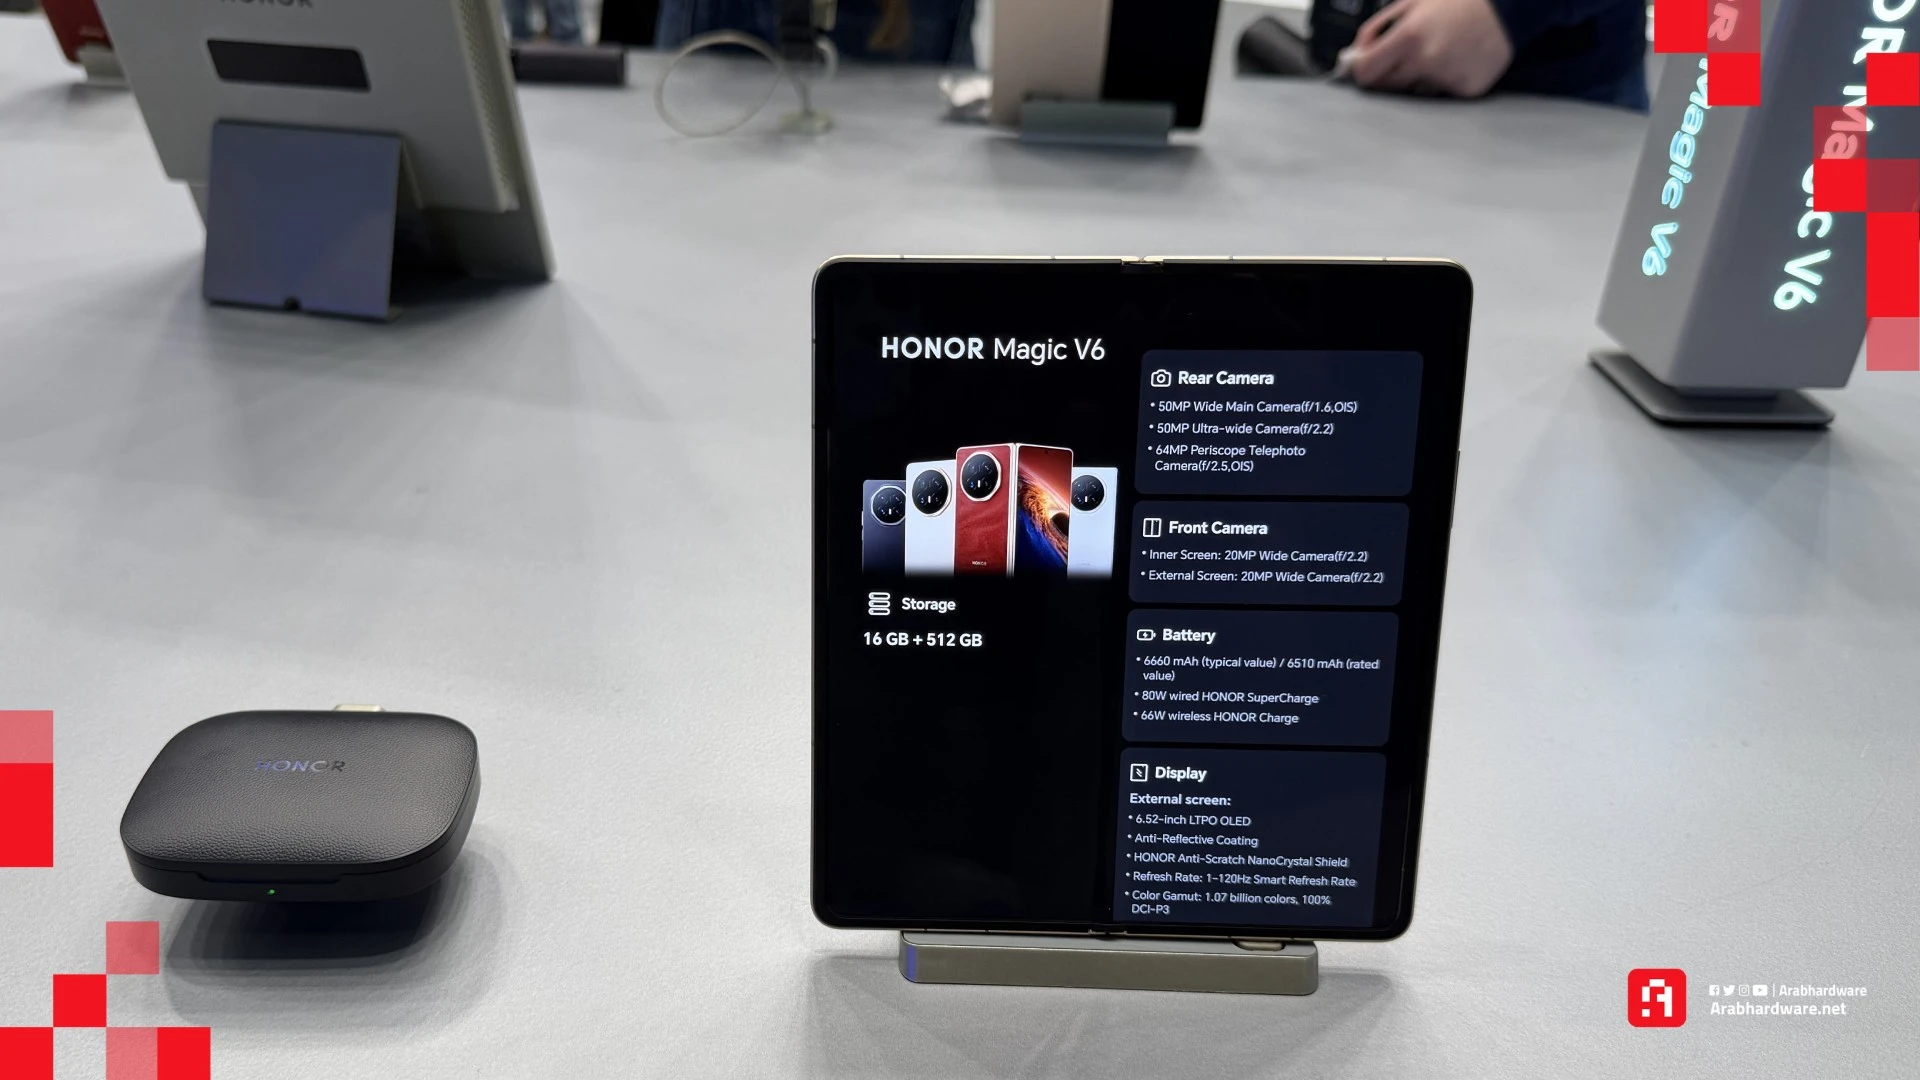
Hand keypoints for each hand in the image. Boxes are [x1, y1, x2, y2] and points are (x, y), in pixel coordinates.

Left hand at [1348, 0, 1514, 98]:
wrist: (1508, 7)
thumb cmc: (1457, 1)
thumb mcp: (1411, 2)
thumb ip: (1377, 29)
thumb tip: (1356, 54)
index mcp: (1409, 37)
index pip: (1366, 73)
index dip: (1363, 70)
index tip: (1367, 65)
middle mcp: (1426, 62)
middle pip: (1387, 87)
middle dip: (1389, 74)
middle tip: (1405, 55)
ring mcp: (1447, 79)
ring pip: (1414, 91)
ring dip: (1417, 78)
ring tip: (1438, 52)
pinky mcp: (1466, 90)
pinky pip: (1441, 94)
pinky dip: (1443, 81)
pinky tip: (1457, 60)